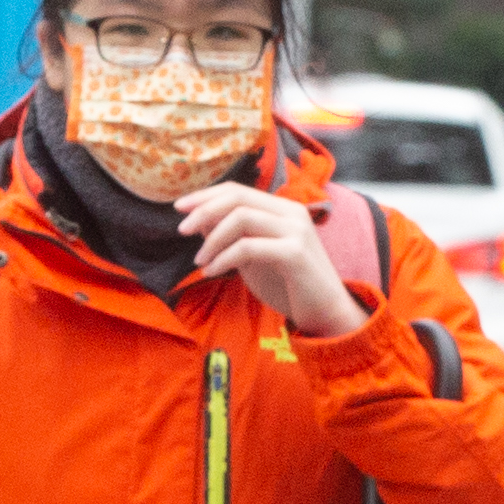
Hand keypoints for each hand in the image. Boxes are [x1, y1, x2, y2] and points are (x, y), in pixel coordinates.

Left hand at [180, 182, 364, 337]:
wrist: (325, 313)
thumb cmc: (289, 285)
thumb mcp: (254, 257)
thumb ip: (233, 236)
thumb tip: (200, 220)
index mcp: (282, 209)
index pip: (238, 190)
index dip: (206, 195)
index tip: (179, 207)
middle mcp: (291, 212)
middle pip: (237, 197)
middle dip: (203, 210)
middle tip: (181, 229)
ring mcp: (295, 230)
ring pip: (241, 218)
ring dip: (212, 239)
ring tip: (199, 260)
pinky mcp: (294, 253)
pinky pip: (248, 247)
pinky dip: (223, 258)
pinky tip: (213, 271)